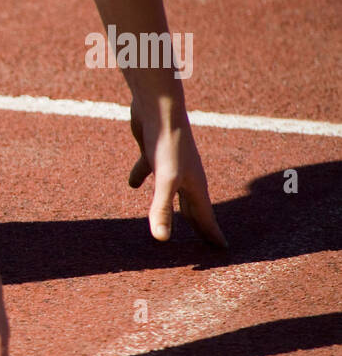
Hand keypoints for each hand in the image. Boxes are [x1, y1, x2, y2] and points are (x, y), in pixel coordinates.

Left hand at [128, 99, 226, 246]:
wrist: (158, 105)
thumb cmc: (167, 141)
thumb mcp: (165, 180)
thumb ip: (162, 209)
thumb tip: (162, 240)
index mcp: (194, 185)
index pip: (205, 216)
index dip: (212, 234)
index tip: (223, 250)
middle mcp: (186, 176)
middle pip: (193, 207)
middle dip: (198, 226)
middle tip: (205, 243)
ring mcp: (169, 164)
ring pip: (172, 192)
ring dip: (173, 207)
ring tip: (174, 221)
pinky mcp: (153, 153)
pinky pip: (148, 171)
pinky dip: (141, 178)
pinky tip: (132, 184)